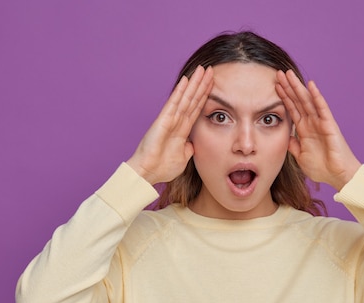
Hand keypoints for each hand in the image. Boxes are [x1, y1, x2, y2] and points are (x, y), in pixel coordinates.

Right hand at [127, 66, 213, 183]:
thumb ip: (189, 148)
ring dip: (194, 83)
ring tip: (202, 69)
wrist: (149, 173)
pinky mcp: (163, 120)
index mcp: (182, 130)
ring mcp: (170, 119)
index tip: (214, 84)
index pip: (196, 108)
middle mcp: (177, 121)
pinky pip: (174, 103)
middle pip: (192, 99)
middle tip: (211, 69)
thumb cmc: (162, 167)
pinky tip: (186, 80)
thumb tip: (193, 144)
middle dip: (202, 84)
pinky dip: (180, 91)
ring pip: (185, 97)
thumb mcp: (183, 157)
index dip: (205, 95)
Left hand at [276, 70, 360, 190]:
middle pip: (297, 100)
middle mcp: (312, 122)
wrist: (337, 176)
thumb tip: (286, 137)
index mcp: (304, 130)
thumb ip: (293, 146)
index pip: (292, 109)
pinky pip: (322, 108)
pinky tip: (310, 85)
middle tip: (278, 73)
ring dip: (298, 87)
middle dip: (288, 87)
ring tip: (289, 74)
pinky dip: (316, 96)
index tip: (274, 85)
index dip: (283, 97)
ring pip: (307, 100)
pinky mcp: (329, 125)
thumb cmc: (322, 168)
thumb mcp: (300, 157)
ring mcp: (320, 122)